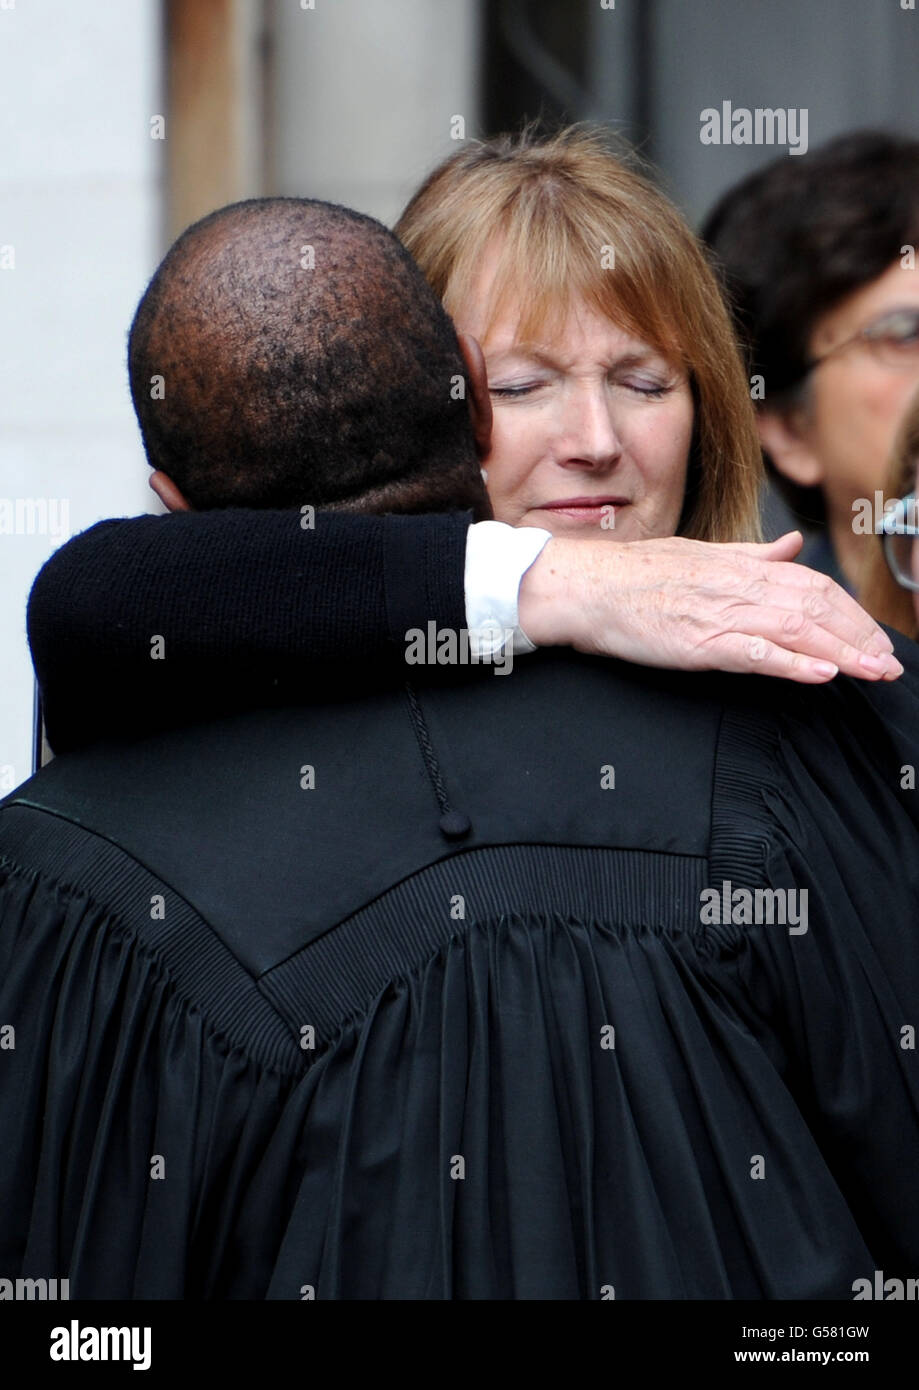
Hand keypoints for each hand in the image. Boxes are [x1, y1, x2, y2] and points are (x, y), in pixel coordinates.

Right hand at [518, 531, 902, 682]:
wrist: (588, 586)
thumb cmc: (637, 575)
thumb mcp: (702, 554)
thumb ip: (753, 555)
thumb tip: (793, 547)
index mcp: (742, 566)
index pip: (814, 587)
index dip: (852, 613)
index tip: (876, 638)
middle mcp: (739, 586)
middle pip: (817, 608)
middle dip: (860, 637)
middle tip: (890, 665)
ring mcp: (720, 613)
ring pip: (798, 630)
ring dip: (843, 653)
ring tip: (874, 673)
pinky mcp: (699, 642)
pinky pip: (756, 653)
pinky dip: (793, 664)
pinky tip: (822, 675)